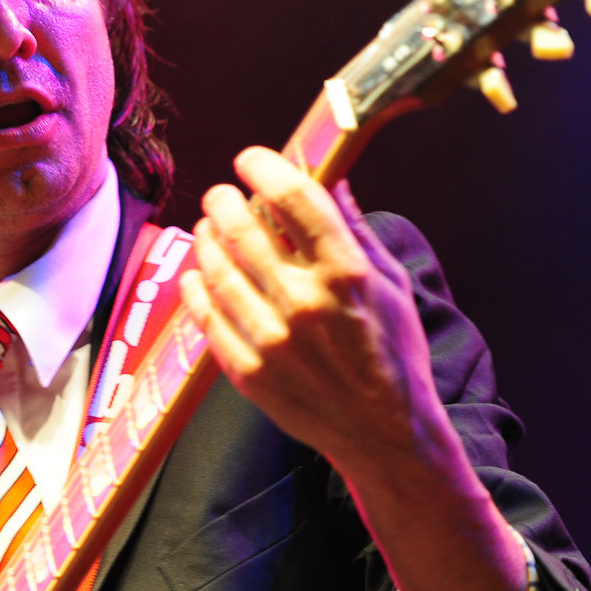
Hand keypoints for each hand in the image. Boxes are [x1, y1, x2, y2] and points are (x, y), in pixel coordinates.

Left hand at [179, 145, 527, 590]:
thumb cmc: (393, 353)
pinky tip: (199, 274)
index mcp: (345, 274)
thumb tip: (331, 180)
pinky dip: (197, 287)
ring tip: (209, 227)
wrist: (385, 433)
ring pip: (216, 269)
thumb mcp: (391, 285)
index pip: (294, 199)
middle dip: (224, 200)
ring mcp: (271, 340)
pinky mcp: (248, 372)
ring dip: (206, 238)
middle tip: (222, 193)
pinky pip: (206, 316)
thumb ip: (355, 231)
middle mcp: (303, 303)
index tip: (251, 158)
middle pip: (243, 229)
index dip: (265, 167)